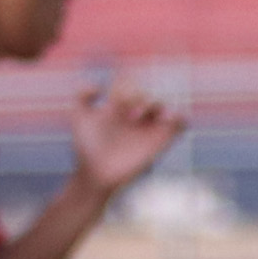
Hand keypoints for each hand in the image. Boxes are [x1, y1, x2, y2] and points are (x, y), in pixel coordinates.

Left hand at [70, 87, 187, 195]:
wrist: (97, 172)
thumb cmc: (86, 147)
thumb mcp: (77, 117)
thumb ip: (82, 95)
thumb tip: (101, 86)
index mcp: (118, 108)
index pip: (129, 86)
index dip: (125, 86)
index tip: (115, 100)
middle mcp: (135, 117)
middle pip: (146, 93)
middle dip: (139, 96)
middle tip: (128, 112)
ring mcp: (149, 128)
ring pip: (162, 105)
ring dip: (154, 104)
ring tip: (140, 117)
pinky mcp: (161, 141)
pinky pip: (180, 124)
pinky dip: (180, 118)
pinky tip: (167, 119)